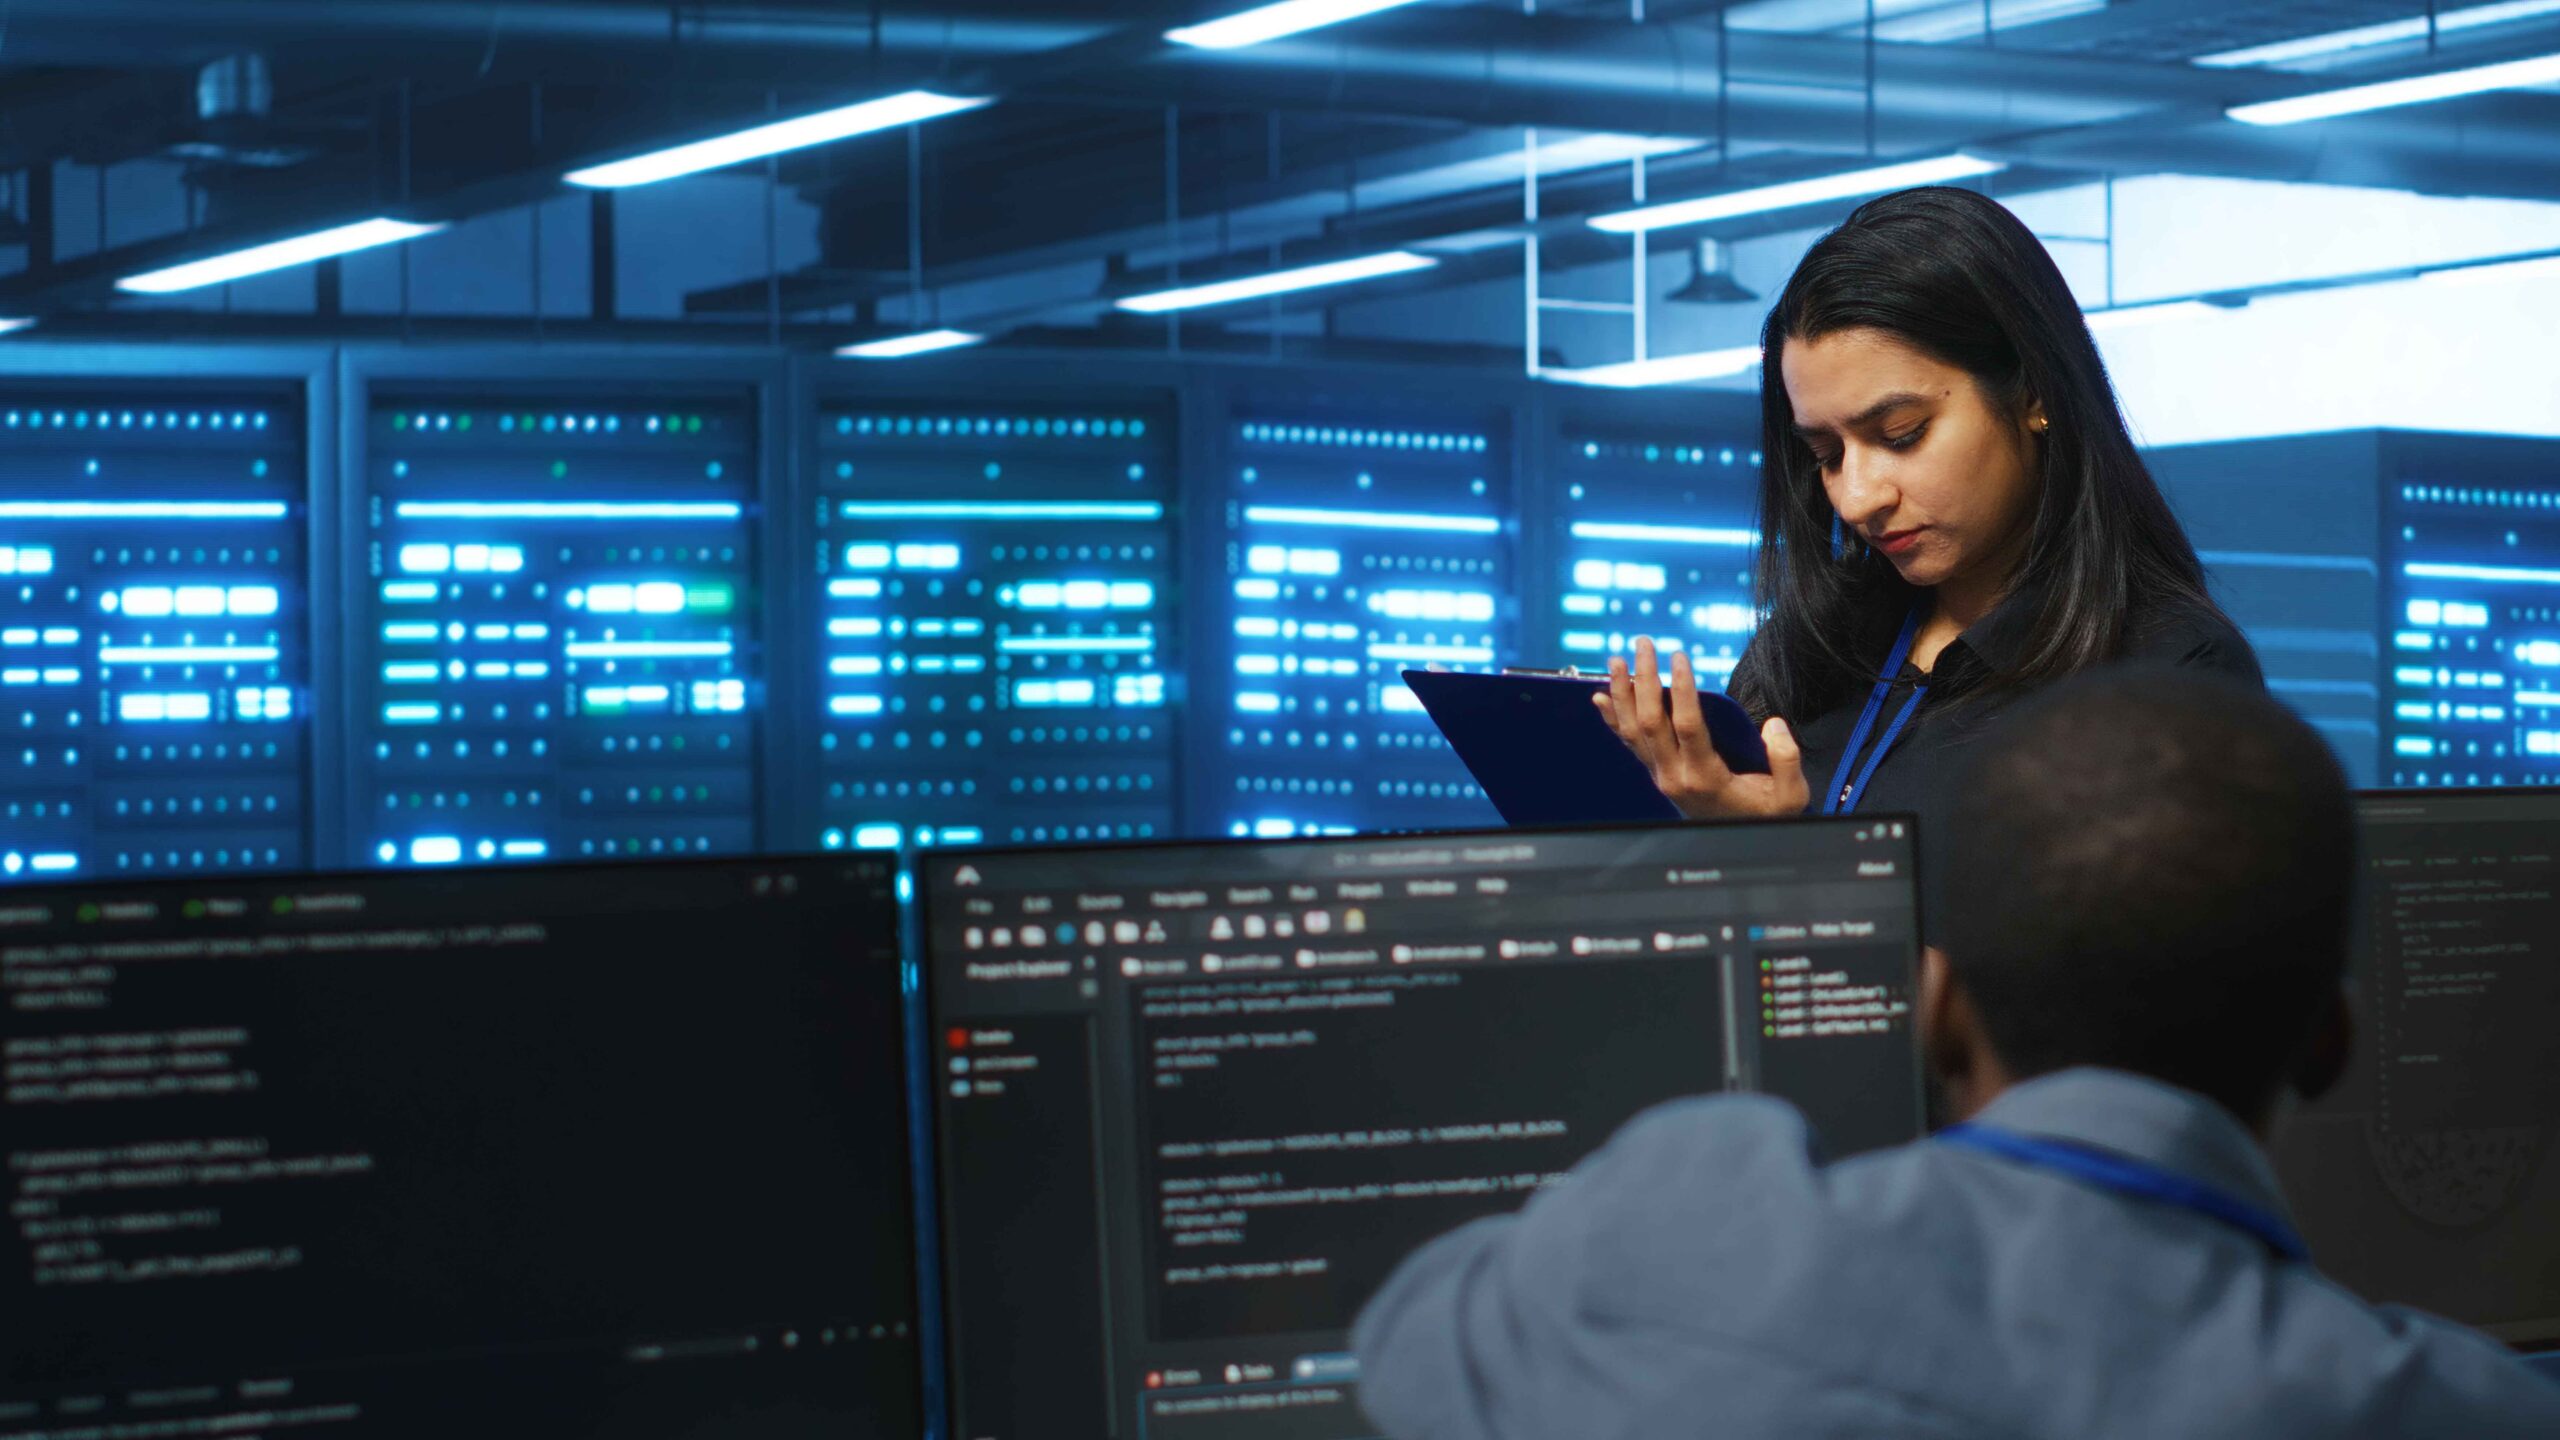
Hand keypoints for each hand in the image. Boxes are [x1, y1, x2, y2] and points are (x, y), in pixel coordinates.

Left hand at [1593, 637, 1808, 818]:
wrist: (1736, 842)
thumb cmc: (1762, 815)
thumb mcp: (1789, 797)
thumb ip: (1786, 761)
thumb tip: (1774, 725)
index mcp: (1705, 776)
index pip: (1687, 726)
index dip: (1681, 690)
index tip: (1680, 656)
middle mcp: (1674, 775)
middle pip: (1649, 722)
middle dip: (1644, 679)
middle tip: (1644, 644)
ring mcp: (1660, 775)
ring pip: (1631, 730)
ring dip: (1621, 693)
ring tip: (1615, 660)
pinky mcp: (1655, 772)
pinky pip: (1628, 742)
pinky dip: (1612, 718)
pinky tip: (1600, 696)